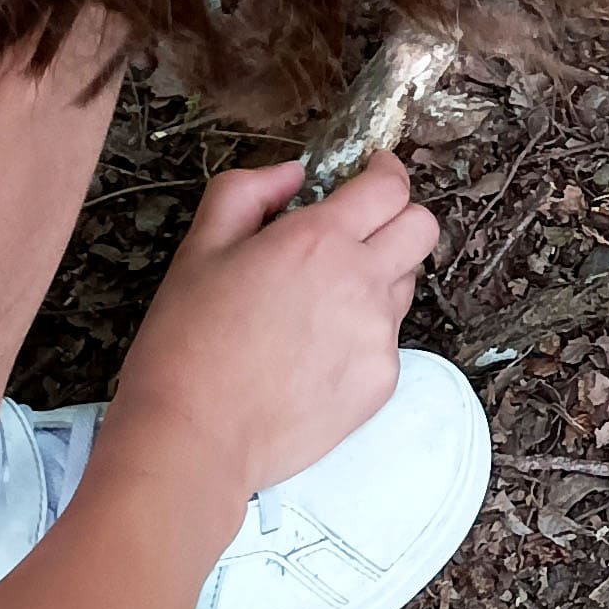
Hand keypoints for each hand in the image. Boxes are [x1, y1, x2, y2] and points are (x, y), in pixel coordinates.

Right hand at [114, 153, 438, 491]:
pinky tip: (314, 354)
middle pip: (422, 229)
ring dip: (378, 278)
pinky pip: (388, 341)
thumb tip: (293, 174)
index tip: (375, 171)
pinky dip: (362, 335)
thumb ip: (246, 192)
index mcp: (319, 241)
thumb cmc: (186, 343)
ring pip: (405, 285)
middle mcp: (363, 282)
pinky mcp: (382, 381)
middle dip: (399, 218)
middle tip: (361, 230)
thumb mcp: (198, 249)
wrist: (195, 437)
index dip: (387, 172)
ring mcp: (379, 334)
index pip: (389, 188)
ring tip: (318, 305)